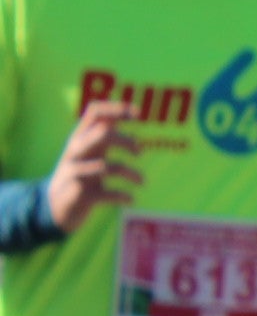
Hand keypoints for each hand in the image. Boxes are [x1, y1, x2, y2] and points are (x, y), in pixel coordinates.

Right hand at [44, 96, 140, 230]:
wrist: (55, 206)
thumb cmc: (80, 174)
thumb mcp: (88, 151)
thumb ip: (105, 133)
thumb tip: (130, 112)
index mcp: (80, 138)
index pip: (95, 113)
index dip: (117, 109)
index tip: (137, 113)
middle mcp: (76, 152)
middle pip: (103, 134)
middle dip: (126, 141)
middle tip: (139, 152)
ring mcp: (76, 173)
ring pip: (106, 167)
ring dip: (131, 174)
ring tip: (142, 181)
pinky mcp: (80, 195)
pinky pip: (106, 194)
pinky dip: (122, 196)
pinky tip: (130, 199)